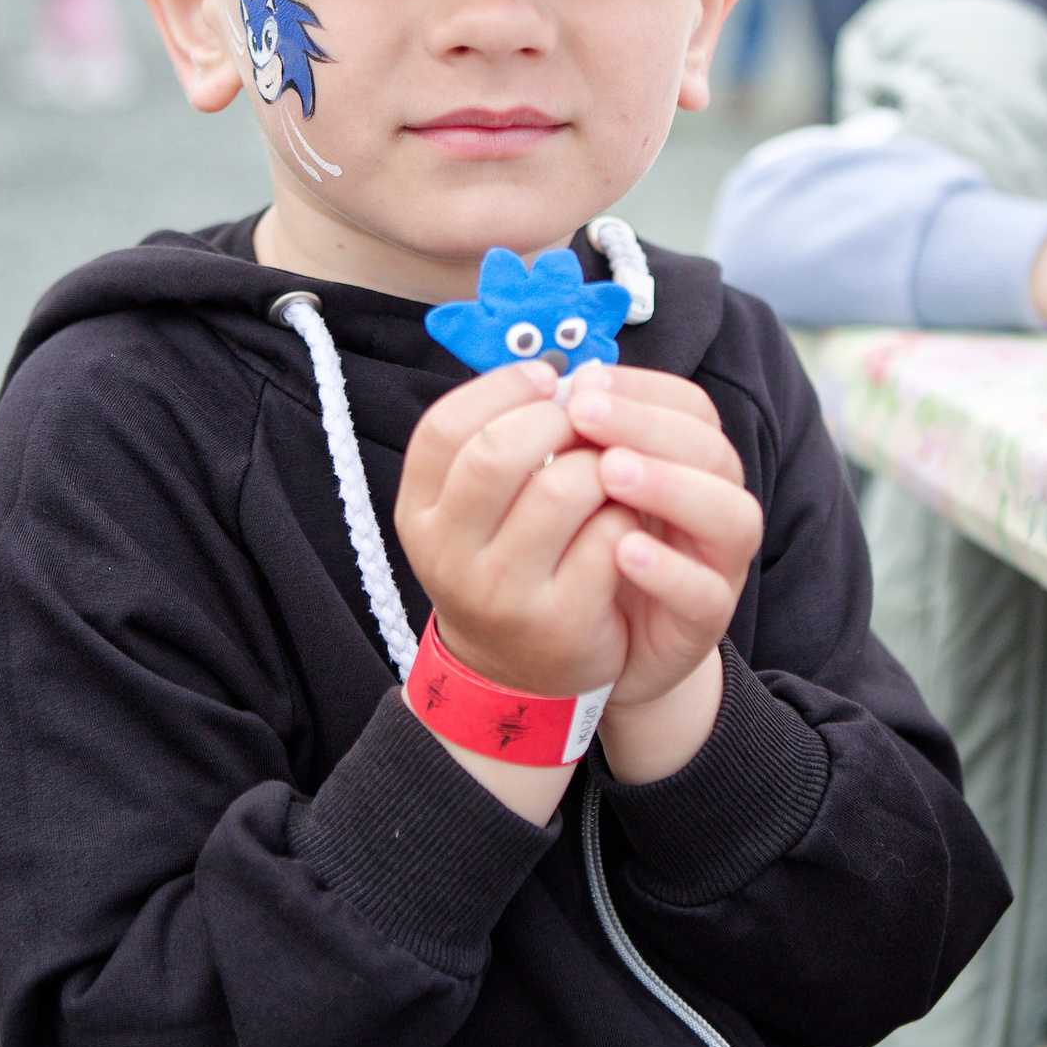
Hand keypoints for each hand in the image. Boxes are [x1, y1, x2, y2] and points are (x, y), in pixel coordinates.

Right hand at [394, 360, 624, 699]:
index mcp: (420, 515)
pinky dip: (626, 517)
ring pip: (563, 490)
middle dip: (556, 420)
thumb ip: (493, 444)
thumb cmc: (504, 566)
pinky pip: (608, 540)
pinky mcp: (562, 622)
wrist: (520, 674)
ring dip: (601, 465)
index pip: (444, 429)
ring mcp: (503, 595)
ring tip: (610, 470)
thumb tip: (554, 372)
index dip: (500, 389)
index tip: (545, 378)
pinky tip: (625, 523)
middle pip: (496, 454)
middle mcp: (449, 556)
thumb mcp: (470, 511)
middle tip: (587, 419)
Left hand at [562, 363, 762, 780]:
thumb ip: (579, 440)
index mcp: (688, 463)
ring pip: (732, 515)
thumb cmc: (580, 552)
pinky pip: (706, 595)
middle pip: (712, 450)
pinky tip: (623, 550)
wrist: (589, 649)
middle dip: (647, 424)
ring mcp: (718, 565)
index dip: (642, 389)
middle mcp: (714, 506)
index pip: (691, 407)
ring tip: (609, 470)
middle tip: (583, 413)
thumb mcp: (574, 489)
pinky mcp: (703, 624)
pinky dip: (669, 569)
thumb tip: (568, 382)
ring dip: (669, 485)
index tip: (579, 382)